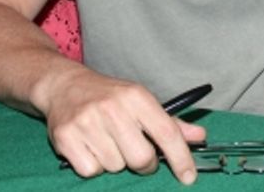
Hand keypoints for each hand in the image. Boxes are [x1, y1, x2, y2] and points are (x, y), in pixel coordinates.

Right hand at [44, 71, 206, 183]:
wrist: (64, 86)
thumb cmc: (109, 97)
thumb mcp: (141, 101)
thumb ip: (170, 122)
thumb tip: (199, 136)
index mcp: (136, 96)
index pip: (166, 132)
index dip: (181, 158)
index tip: (188, 176)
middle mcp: (112, 108)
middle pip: (141, 158)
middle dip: (144, 163)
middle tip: (136, 152)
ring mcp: (87, 122)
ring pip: (116, 167)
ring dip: (115, 161)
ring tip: (107, 141)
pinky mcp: (65, 137)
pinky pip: (91, 171)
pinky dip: (93, 166)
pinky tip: (90, 146)